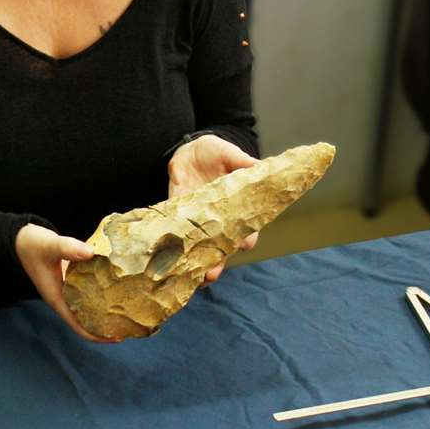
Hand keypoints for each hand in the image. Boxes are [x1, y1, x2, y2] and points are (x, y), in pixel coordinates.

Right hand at [15, 224, 118, 342]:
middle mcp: (62, 297)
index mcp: (56, 298)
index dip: (95, 335)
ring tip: (128, 310)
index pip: (76, 325)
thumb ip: (68, 247)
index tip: (116, 337)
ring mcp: (68, 290)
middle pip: (85, 320)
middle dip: (105, 326)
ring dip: (105, 311)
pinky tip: (117, 287)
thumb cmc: (32, 245)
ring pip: (88, 307)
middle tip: (129, 325)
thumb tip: (92, 252)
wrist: (22, 238)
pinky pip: (89, 292)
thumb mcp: (49, 245)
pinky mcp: (72, 280)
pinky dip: (102, 293)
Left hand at [167, 134, 259, 282]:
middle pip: (222, 250)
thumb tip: (260, 167)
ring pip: (199, 251)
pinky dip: (173, 249)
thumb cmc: (215, 153)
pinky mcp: (178, 218)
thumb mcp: (229, 154)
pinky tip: (169, 262)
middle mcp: (219, 222)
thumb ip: (243, 162)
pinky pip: (176, 237)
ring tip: (193, 278)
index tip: (243, 245)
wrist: (189, 151)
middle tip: (212, 274)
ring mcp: (198, 223)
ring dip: (196, 265)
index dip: (246, 240)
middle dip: (217, 263)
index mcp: (237, 210)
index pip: (246, 232)